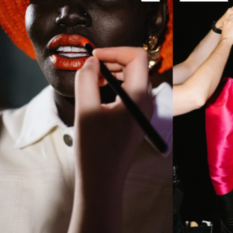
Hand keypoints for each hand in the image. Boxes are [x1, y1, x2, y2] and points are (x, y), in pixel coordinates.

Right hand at [74, 47, 152, 187]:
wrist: (102, 181)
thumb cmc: (95, 149)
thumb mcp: (85, 110)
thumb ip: (86, 80)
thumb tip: (90, 62)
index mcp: (138, 96)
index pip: (137, 56)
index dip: (115, 50)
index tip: (94, 56)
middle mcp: (146, 101)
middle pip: (136, 65)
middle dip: (112, 59)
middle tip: (90, 66)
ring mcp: (143, 109)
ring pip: (133, 77)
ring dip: (113, 71)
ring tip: (91, 78)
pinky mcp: (137, 116)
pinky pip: (130, 90)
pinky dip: (115, 84)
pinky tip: (97, 90)